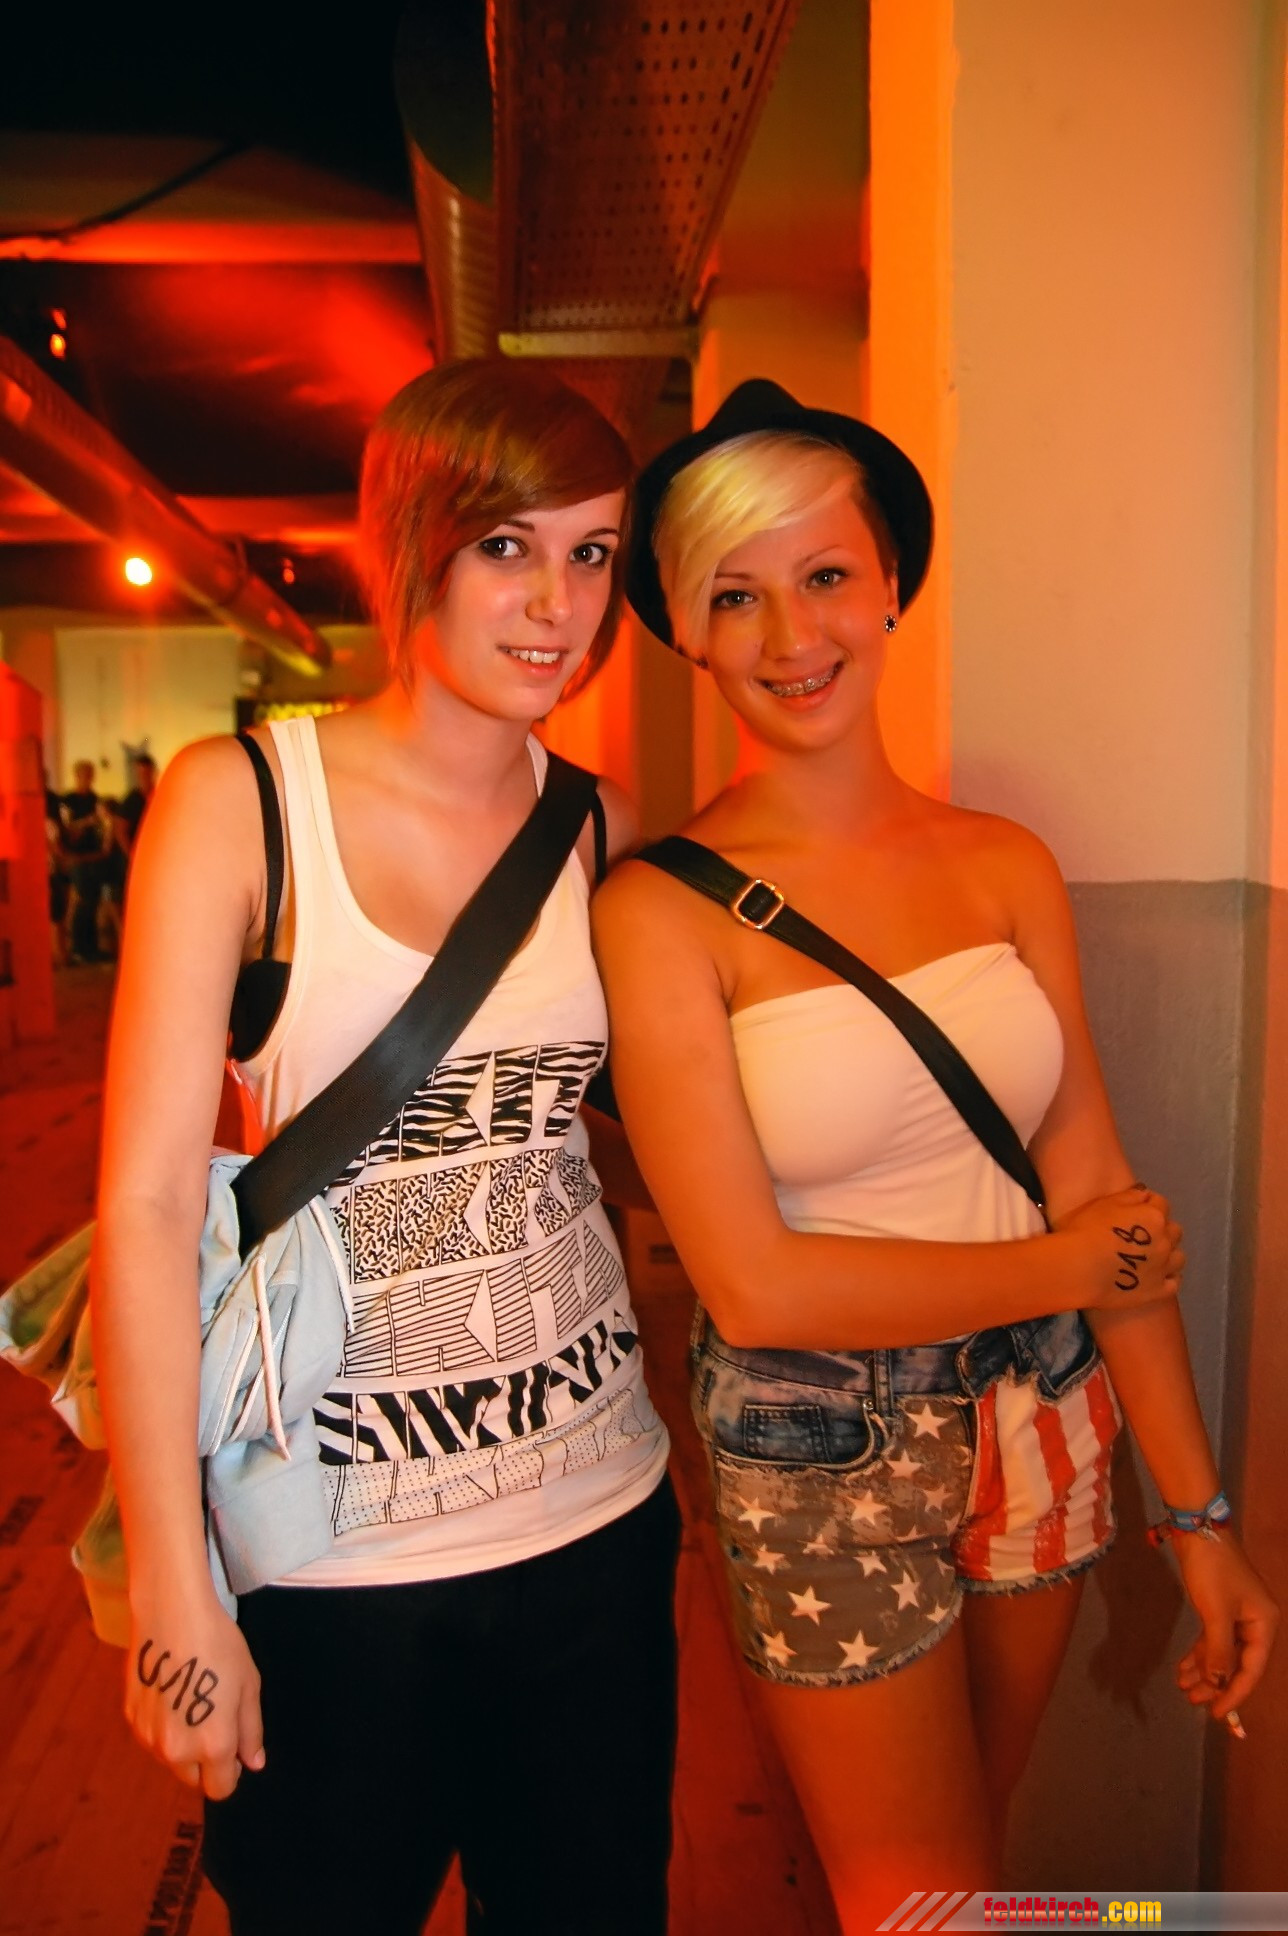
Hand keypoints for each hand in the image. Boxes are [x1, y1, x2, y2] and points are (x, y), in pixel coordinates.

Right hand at [125, 1592, 263, 1798]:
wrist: (172, 1614)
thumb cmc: (219, 1645)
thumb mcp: (248, 1684)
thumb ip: (251, 1730)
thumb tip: (253, 1763)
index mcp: (213, 1745)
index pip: (220, 1789)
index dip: (231, 1773)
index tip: (234, 1750)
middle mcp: (176, 1750)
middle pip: (192, 1779)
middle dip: (205, 1762)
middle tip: (214, 1722)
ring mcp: (149, 1737)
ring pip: (170, 1760)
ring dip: (182, 1746)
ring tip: (191, 1702)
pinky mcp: (131, 1719)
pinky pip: (152, 1738)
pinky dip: (162, 1728)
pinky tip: (170, 1693)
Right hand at [1053, 1187, 1183, 1310]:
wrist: (1077, 1268)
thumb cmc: (1085, 1231)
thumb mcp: (1103, 1203)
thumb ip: (1129, 1196)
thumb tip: (1145, 1195)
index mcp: (1153, 1216)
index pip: (1160, 1203)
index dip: (1148, 1204)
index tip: (1135, 1210)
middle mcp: (1165, 1241)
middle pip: (1174, 1230)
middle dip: (1162, 1228)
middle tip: (1142, 1234)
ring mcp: (1163, 1268)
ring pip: (1178, 1257)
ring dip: (1168, 1253)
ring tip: (1152, 1256)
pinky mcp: (1158, 1291)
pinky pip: (1174, 1283)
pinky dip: (1168, 1277)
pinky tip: (1156, 1276)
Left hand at [1173, 1530, 1278, 1721]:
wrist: (1197, 1530)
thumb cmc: (1212, 1571)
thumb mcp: (1215, 1613)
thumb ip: (1218, 1651)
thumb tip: (1219, 1684)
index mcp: (1264, 1625)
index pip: (1251, 1670)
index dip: (1234, 1694)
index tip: (1215, 1714)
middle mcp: (1256, 1624)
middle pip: (1237, 1664)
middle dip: (1215, 1683)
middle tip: (1191, 1700)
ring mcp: (1238, 1616)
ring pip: (1222, 1653)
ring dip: (1204, 1670)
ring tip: (1183, 1687)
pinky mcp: (1221, 1609)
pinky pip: (1213, 1639)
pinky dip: (1200, 1653)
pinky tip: (1184, 1667)